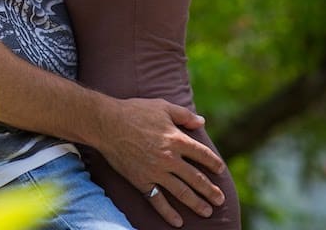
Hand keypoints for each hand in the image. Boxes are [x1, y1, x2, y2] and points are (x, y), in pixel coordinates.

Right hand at [93, 98, 226, 227]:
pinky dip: (168, 213)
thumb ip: (183, 115)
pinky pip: (157, 200)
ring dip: (197, 204)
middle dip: (210, 190)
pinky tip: (178, 222)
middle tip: (220, 199)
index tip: (220, 170)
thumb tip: (202, 121)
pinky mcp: (141, 181)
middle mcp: (169, 158)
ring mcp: (155, 172)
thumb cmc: (133, 111)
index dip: (214, 163)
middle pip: (196, 178)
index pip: (203, 155)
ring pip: (182, 192)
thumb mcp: (161, 106)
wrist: (105, 123)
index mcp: (176, 139)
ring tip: (207, 211)